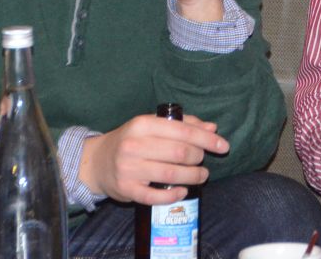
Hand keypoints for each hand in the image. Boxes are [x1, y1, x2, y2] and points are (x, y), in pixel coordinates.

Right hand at [80, 112, 228, 203]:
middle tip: (202, 160)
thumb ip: (183, 124)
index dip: (207, 139)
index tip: (224, 146)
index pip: (183, 131)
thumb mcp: (152, 125)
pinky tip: (183, 191)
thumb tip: (212, 128)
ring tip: (201, 175)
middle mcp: (134, 145)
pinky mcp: (126, 189)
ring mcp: (129, 168)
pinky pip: (155, 196)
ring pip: (171, 174)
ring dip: (193, 176)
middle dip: (199, 157)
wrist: (97, 161)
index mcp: (143, 124)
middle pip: (179, 153)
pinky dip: (173, 195)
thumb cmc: (131, 140)